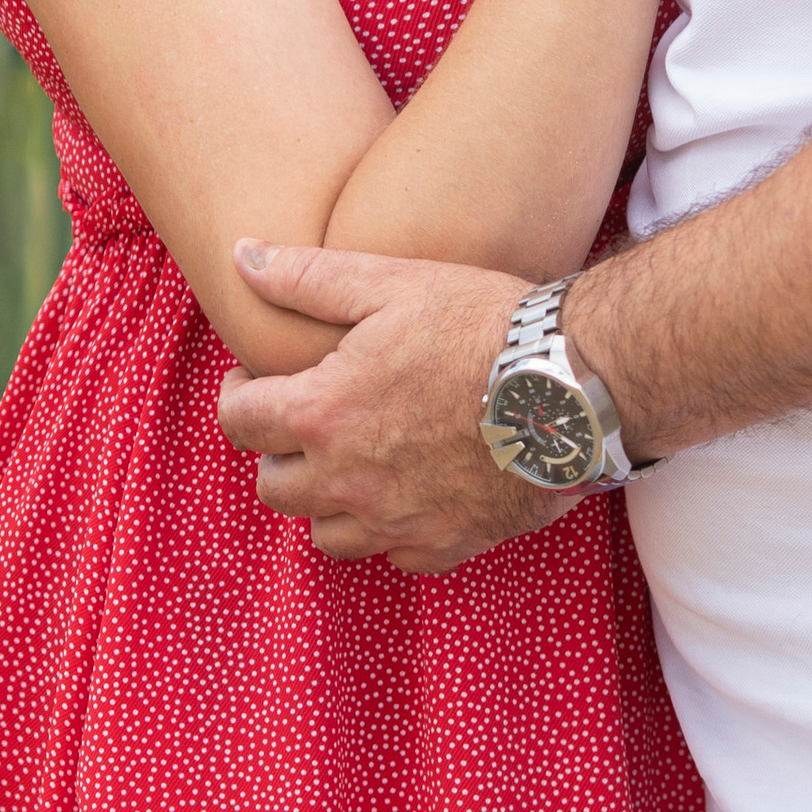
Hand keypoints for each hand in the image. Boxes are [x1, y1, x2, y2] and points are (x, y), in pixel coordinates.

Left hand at [215, 244, 573, 569]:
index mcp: (321, 414)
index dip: (238, 396)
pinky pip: (395, 555)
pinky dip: (391, 530)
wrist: (573, 384)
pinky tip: (410, 494)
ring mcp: (396, 521)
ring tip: (353, 462)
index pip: (239, 423)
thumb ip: (307, 276)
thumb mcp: (392, 282)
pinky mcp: (447, 543)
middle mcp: (348, 480)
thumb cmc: (482, 325)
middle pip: (274, 487)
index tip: (256, 381)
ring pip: (326, 535)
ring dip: (326, 501)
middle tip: (307, 421)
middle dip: (279, 452)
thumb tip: (242, 255)